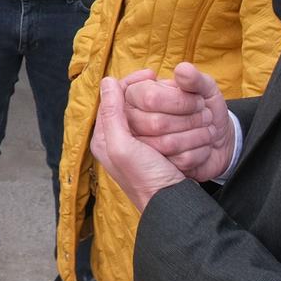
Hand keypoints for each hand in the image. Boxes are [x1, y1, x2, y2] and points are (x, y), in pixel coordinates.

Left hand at [89, 76, 184, 210]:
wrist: (172, 206)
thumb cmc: (146, 179)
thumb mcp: (123, 146)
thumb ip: (112, 114)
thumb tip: (107, 82)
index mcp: (103, 138)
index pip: (111, 98)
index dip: (129, 82)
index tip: (151, 74)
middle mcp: (115, 141)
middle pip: (127, 105)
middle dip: (143, 91)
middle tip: (162, 80)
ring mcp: (133, 146)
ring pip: (142, 113)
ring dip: (156, 101)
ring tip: (171, 92)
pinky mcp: (151, 151)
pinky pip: (156, 125)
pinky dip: (166, 115)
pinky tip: (177, 111)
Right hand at [120, 63, 234, 182]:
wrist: (220, 139)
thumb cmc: (206, 109)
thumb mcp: (206, 89)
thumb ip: (194, 78)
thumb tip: (181, 69)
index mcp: (138, 96)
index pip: (147, 97)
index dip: (177, 100)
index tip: (199, 99)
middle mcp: (135, 121)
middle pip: (155, 123)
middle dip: (189, 118)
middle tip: (206, 114)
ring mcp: (145, 146)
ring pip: (167, 143)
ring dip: (197, 134)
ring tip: (208, 128)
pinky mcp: (161, 164)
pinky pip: (179, 159)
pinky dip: (200, 151)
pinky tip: (205, 145)